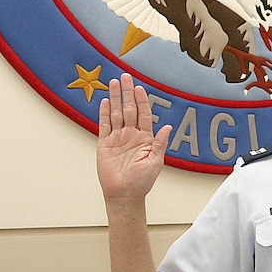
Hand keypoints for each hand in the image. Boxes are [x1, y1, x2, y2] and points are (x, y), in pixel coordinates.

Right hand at [97, 73, 171, 202]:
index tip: (139, 87)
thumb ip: (160, 143)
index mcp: (145, 138)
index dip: (141, 100)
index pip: (143, 114)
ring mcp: (117, 138)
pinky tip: (106, 101)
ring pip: (116, 113)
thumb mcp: (155, 162)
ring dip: (115, 98)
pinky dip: (105, 113)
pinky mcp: (105, 144)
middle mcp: (131, 135)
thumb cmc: (142, 182)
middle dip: (127, 92)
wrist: (124, 195)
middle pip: (128, 109)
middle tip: (125, 76)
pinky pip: (104, 125)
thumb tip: (167, 127)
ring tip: (113, 83)